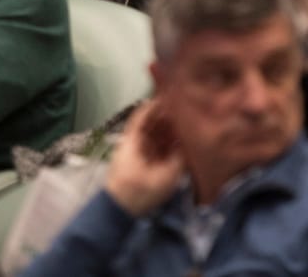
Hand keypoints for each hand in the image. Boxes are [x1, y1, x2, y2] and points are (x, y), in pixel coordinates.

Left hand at [105, 100, 184, 216]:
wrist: (118, 212)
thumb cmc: (139, 191)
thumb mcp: (165, 177)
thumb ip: (179, 159)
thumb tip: (189, 144)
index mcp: (134, 139)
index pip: (144, 113)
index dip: (157, 103)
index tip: (174, 96)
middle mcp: (133, 141)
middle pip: (150, 122)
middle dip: (167, 116)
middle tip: (186, 111)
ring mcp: (135, 152)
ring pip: (153, 134)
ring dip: (167, 129)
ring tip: (186, 124)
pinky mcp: (139, 163)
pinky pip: (153, 146)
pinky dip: (165, 142)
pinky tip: (178, 143)